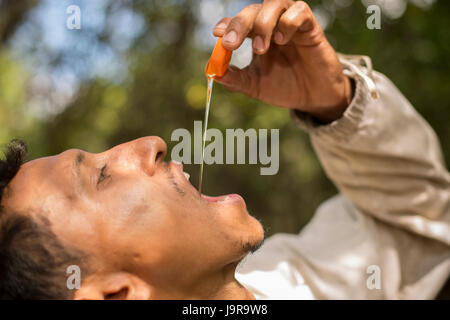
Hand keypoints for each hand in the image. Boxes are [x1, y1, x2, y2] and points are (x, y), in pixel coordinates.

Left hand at [213, 0, 352, 122]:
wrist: (313, 98)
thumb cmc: (284, 87)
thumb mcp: (255, 86)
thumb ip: (235, 79)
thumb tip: (212, 72)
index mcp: (255, 36)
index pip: (237, 22)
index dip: (227, 24)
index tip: (217, 34)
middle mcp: (271, 25)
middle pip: (252, 10)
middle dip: (239, 24)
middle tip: (231, 43)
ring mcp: (291, 24)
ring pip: (274, 3)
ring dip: (262, 24)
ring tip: (260, 49)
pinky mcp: (310, 27)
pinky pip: (300, 10)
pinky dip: (288, 22)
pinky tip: (283, 40)